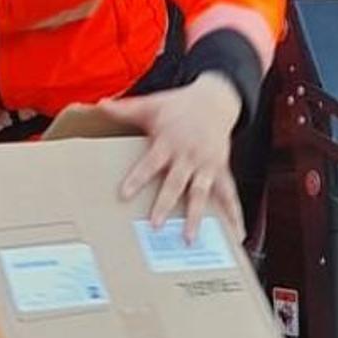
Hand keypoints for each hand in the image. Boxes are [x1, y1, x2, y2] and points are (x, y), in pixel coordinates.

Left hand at [100, 72, 244, 243]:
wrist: (215, 100)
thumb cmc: (178, 105)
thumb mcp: (152, 104)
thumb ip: (126, 109)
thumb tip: (100, 105)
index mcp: (168, 142)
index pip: (150, 163)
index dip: (137, 178)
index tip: (124, 194)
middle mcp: (188, 156)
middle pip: (175, 183)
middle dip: (165, 204)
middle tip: (155, 225)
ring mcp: (206, 165)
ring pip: (200, 193)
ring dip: (195, 216)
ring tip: (188, 237)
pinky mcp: (221, 170)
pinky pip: (228, 194)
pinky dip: (234, 214)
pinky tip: (237, 234)